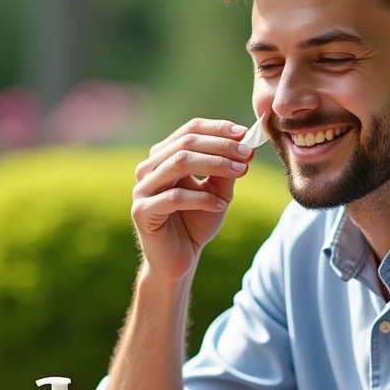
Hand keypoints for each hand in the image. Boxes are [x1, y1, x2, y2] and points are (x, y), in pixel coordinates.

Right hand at [131, 119, 253, 280]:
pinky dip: (202, 198)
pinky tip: (221, 204)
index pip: (189, 130)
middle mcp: (149, 168)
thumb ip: (226, 172)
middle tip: (247, 154)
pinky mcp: (141, 212)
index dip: (218, 129)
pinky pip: (175, 197)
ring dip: (215, 165)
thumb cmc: (196, 223)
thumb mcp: (218, 193)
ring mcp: (142, 189)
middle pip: (185, 143)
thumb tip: (245, 149)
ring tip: (240, 172)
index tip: (244, 134)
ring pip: (178, 163)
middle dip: (221, 146)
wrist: (179, 260)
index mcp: (163, 157)